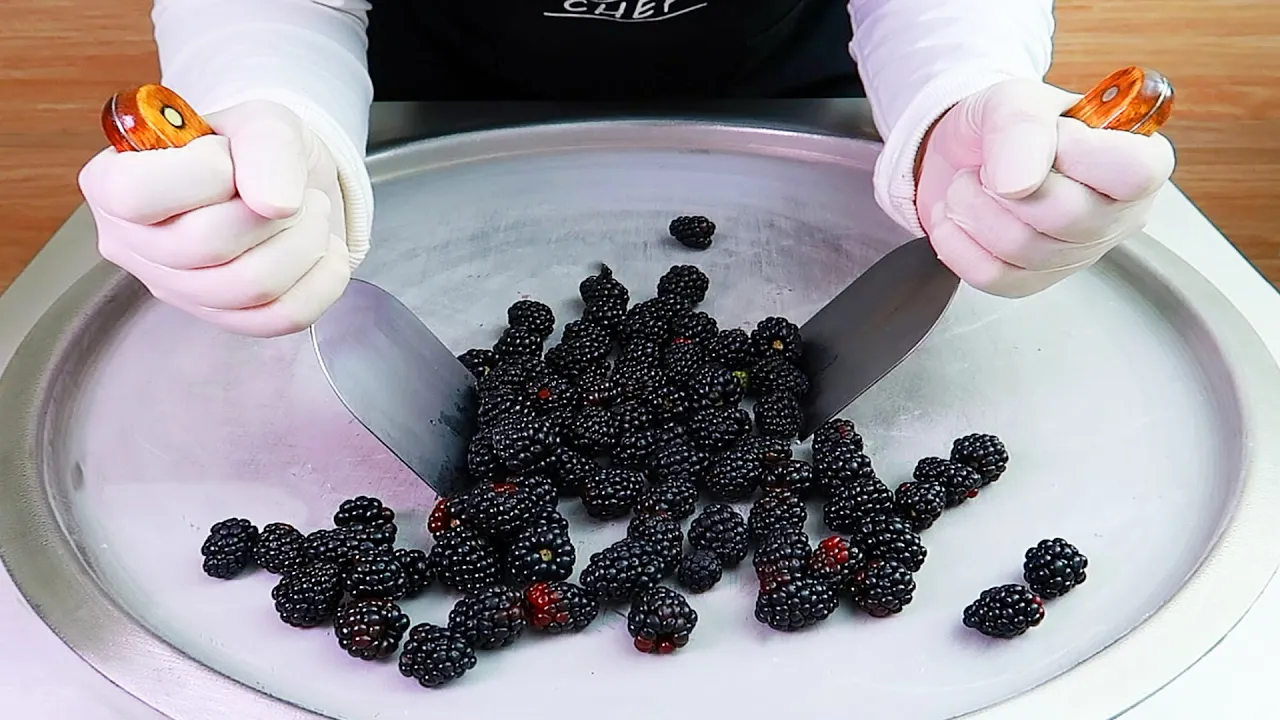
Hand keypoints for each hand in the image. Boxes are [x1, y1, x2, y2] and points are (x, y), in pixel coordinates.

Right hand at [78, 100, 350, 336]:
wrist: (289, 187)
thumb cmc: (254, 151)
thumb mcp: (261, 121)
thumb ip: (265, 145)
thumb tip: (275, 204)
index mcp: (111, 184)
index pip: (135, 195)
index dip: (202, 175)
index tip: (233, 156)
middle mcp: (132, 245)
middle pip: (205, 245)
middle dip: (273, 210)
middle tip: (297, 189)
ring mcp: (176, 290)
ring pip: (250, 286)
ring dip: (305, 241)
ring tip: (312, 211)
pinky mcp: (224, 319)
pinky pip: (283, 316)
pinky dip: (322, 279)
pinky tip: (326, 250)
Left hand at [916, 78, 1175, 296]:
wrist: (961, 156)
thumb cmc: (1007, 128)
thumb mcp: (1016, 98)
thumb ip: (1023, 125)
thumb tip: (1018, 183)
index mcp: (1138, 161)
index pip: (1134, 173)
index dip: (1078, 153)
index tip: (1049, 136)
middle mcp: (1115, 216)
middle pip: (1067, 215)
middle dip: (1006, 182)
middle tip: (991, 162)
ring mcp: (1074, 255)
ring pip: (1021, 247)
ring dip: (972, 206)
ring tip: (970, 183)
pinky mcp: (1030, 282)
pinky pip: (990, 275)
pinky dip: (956, 240)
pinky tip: (957, 215)